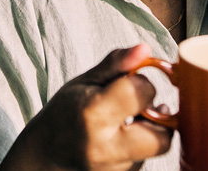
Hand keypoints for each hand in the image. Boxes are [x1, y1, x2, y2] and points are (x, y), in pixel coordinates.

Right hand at [0, 45, 172, 170]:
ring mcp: (114, 168)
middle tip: (140, 105)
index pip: (141, 91)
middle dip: (158, 115)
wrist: (45, 154)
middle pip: (162, 135)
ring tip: (127, 120)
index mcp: (93, 113)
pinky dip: (139, 145)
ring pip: (156, 148)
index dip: (141, 81)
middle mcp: (106, 146)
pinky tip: (120, 138)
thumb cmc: (64, 113)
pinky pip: (145, 158)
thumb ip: (116, 65)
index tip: (129, 81)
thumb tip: (145, 49)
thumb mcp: (83, 82)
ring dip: (150, 130)